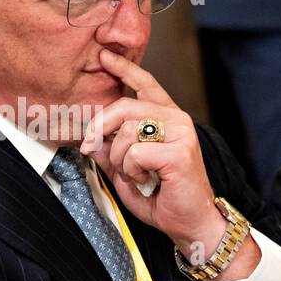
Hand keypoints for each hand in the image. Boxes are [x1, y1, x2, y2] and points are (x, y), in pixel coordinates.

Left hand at [81, 50, 226, 258]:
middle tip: (90, 147)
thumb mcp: (127, 169)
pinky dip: (131, 171)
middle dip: (99, 128)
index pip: (145, 84)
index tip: (104, 56)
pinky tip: (145, 180)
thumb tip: (89, 138)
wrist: (191, 223)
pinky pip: (135, 153)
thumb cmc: (162, 197)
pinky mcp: (180, 151)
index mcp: (167, 118)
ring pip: (126, 131)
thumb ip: (111, 150)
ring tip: (134, 174)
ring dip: (119, 159)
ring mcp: (181, 133)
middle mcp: (177, 119)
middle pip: (124, 107)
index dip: (124, 69)